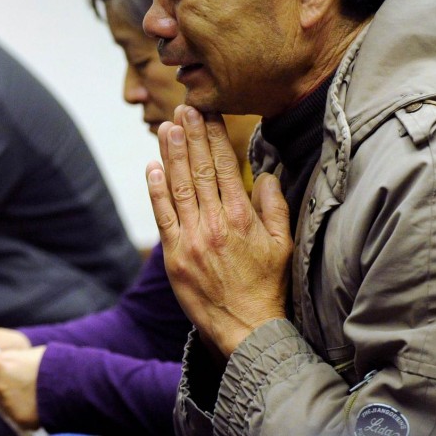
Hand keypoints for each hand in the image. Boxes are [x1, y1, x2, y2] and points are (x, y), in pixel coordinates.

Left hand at [147, 105, 291, 355]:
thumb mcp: (283, 244)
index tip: (207, 113)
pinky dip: (156, 190)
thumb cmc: (268, 286)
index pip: (225, 166)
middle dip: (191, 135)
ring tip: (167, 127)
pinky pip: (162, 216)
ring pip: (179, 186)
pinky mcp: (174, 255)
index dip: (214, 136)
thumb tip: (266, 173)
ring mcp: (192, 238)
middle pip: (200, 169)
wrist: (247, 328)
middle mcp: (216, 222)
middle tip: (183, 108)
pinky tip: (152, 167)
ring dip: (172, 154)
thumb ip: (275, 206)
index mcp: (243, 217)